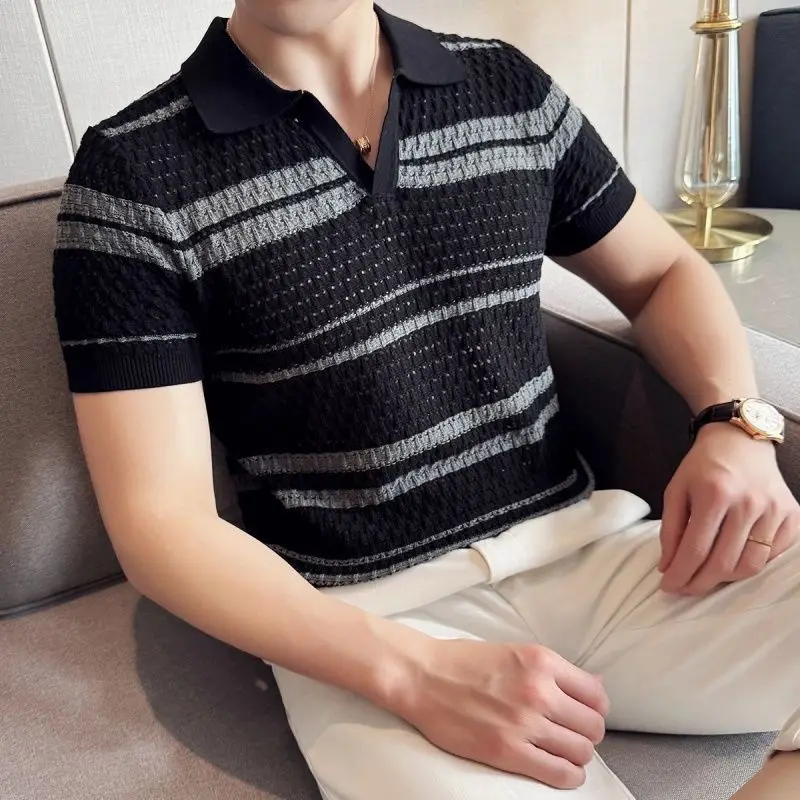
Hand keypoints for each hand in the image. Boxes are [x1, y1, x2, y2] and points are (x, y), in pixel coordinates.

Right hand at [392, 638, 607, 788]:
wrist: (422, 676)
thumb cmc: (463, 662)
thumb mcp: (514, 651)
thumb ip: (554, 670)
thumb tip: (594, 686)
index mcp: (541, 661)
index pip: (596, 694)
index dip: (594, 708)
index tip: (584, 713)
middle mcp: (539, 691)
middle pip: (593, 726)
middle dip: (587, 733)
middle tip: (571, 733)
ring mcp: (524, 723)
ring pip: (581, 752)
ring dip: (576, 755)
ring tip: (562, 751)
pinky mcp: (508, 751)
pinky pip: (560, 773)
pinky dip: (567, 776)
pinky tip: (558, 769)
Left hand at [659, 424, 799, 595]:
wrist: (740, 442)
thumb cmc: (703, 467)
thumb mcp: (676, 490)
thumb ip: (670, 530)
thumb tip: (667, 568)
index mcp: (715, 494)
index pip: (696, 549)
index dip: (680, 574)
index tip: (667, 587)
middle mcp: (749, 503)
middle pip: (723, 563)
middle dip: (699, 583)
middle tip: (684, 588)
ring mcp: (774, 511)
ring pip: (750, 566)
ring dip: (725, 580)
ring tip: (706, 577)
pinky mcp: (793, 516)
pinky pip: (772, 556)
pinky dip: (751, 565)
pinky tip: (732, 561)